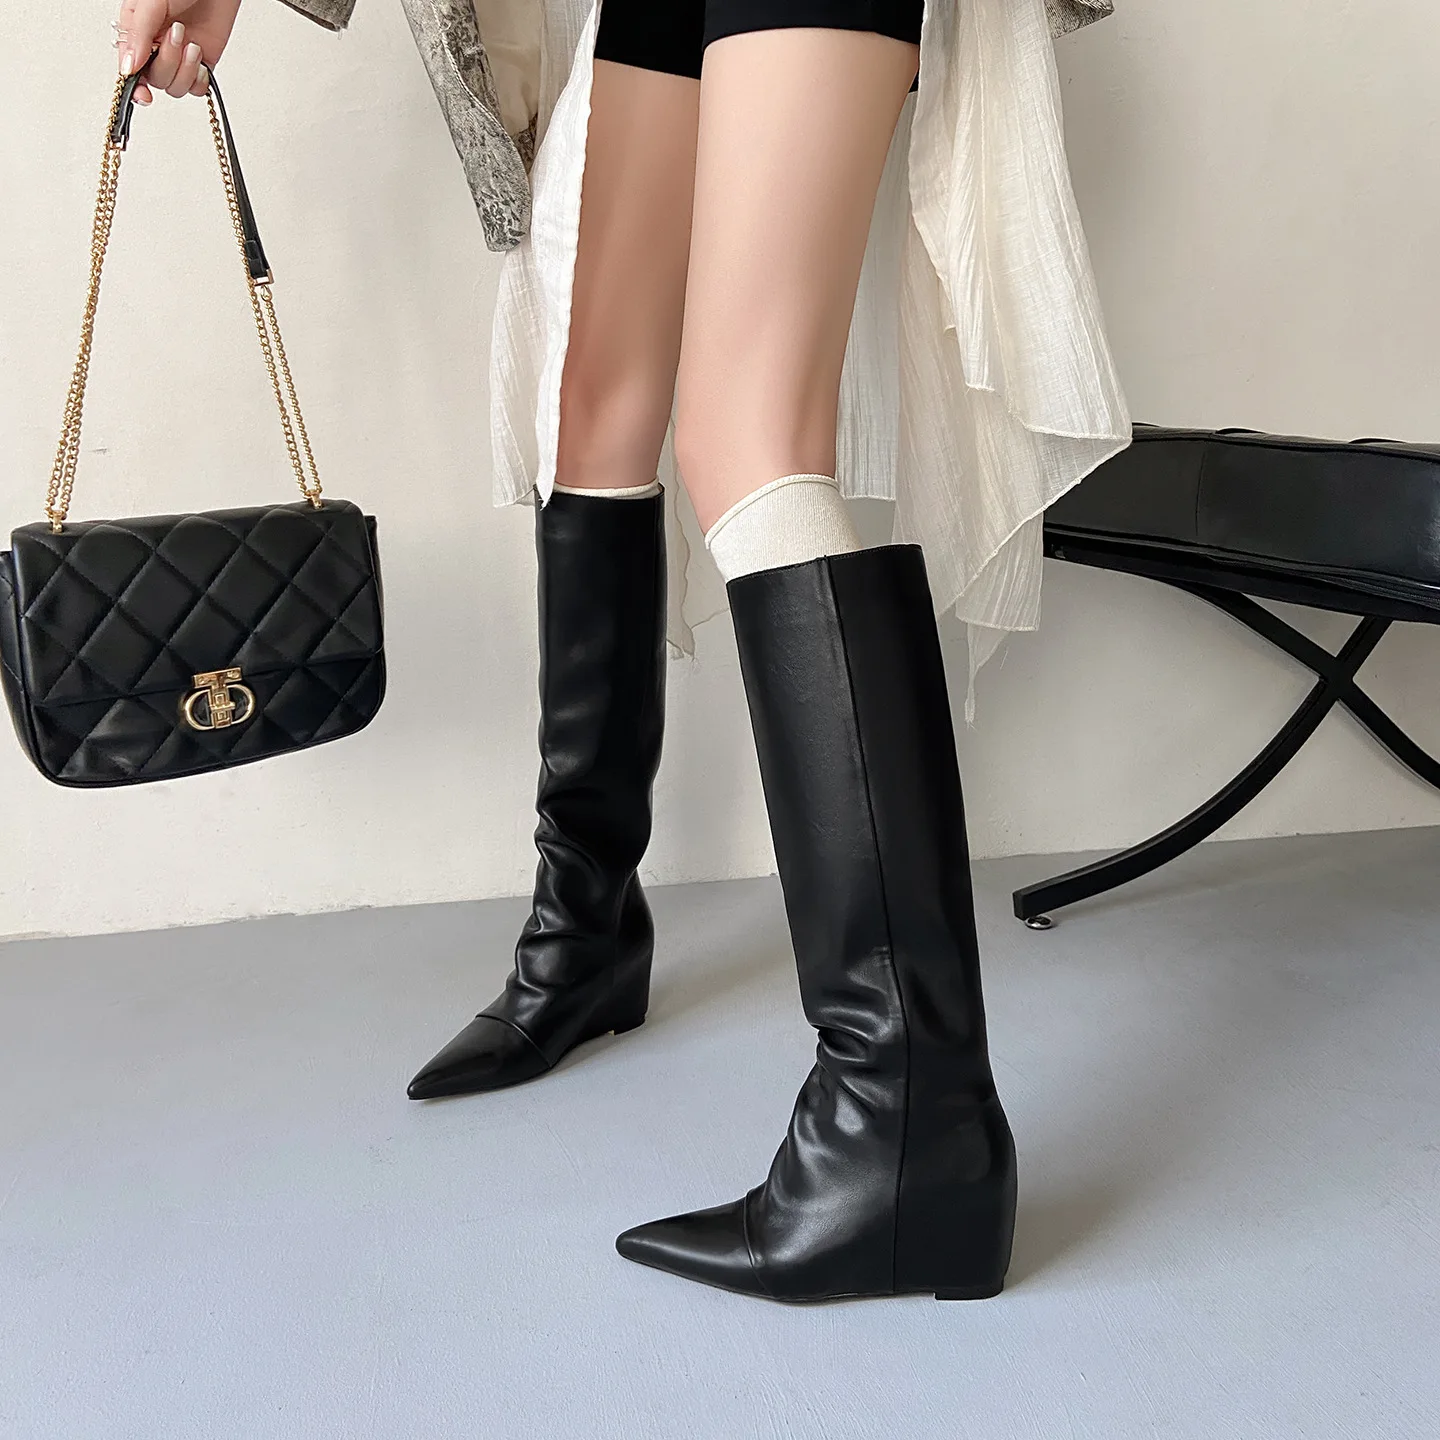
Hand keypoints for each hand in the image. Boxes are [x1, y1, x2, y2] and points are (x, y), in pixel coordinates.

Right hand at [114, 0, 242, 104]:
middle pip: (155, 80)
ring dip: (185, 70)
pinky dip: (199, 80)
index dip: (136, 87)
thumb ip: (138, 35)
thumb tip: (128, 69)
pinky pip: (197, 88)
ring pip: (175, 87)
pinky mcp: (201, 63)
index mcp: (135, 32)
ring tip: (191, 44)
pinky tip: (200, 58)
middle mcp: (155, 47)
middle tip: (177, 34)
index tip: (145, 96)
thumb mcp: (150, 3)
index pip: (130, 70)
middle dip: (168, 63)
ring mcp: (179, 57)